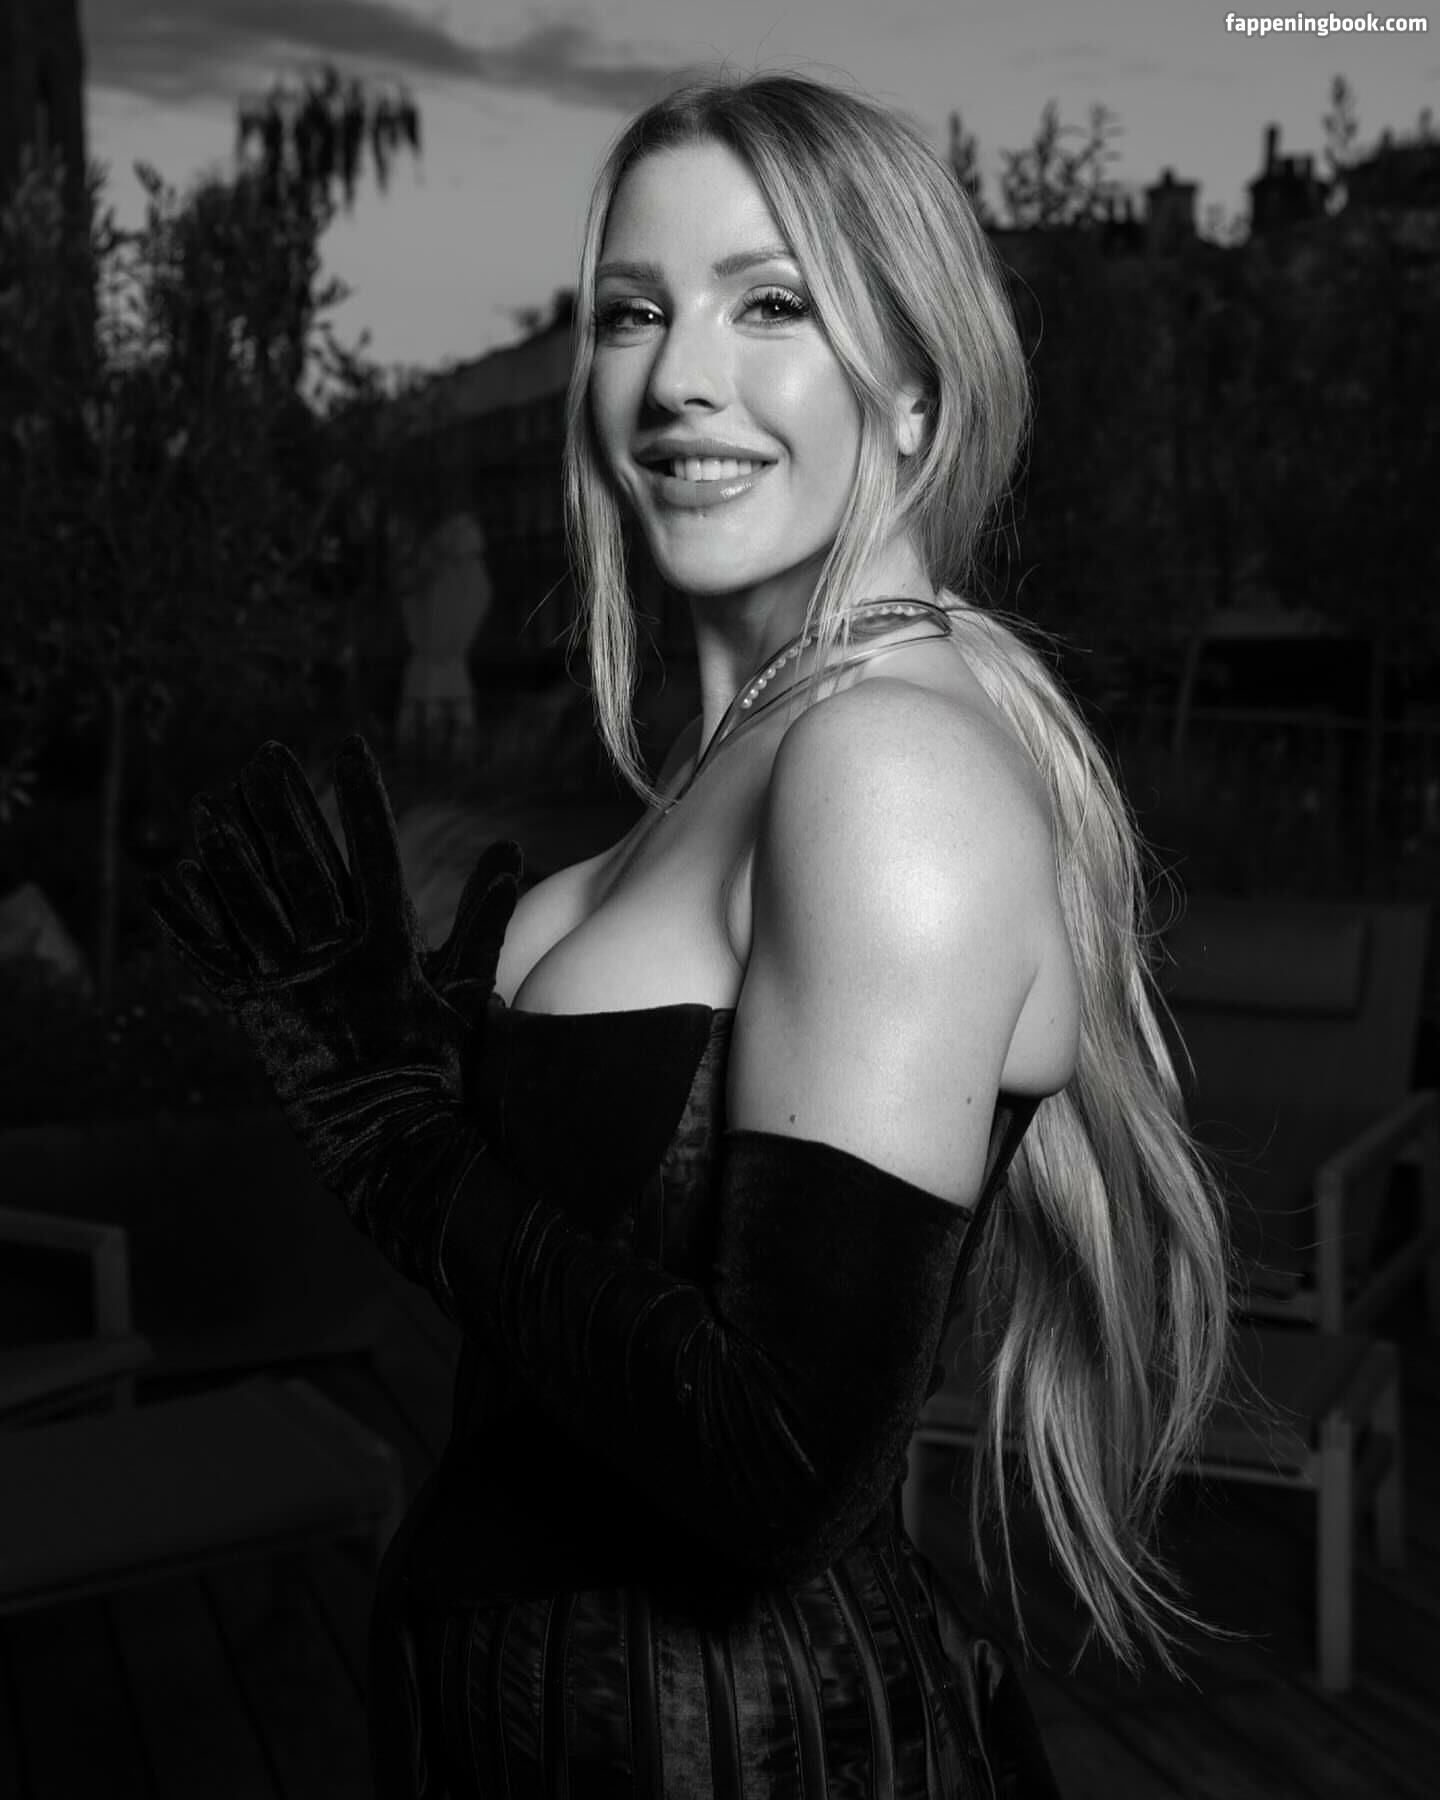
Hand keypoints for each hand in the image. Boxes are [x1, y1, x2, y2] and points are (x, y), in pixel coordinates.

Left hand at [147, 736, 521, 1284]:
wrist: (393, 1147)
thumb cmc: (442, 1073)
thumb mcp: (469, 992)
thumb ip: (485, 918)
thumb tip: (512, 850)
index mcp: (386, 949)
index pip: (372, 855)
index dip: (359, 798)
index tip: (348, 746)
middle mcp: (330, 960)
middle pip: (301, 865)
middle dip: (282, 804)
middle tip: (266, 754)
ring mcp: (286, 988)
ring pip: (248, 904)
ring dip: (228, 849)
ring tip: (211, 802)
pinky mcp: (252, 1017)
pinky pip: (212, 961)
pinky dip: (189, 921)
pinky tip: (170, 880)